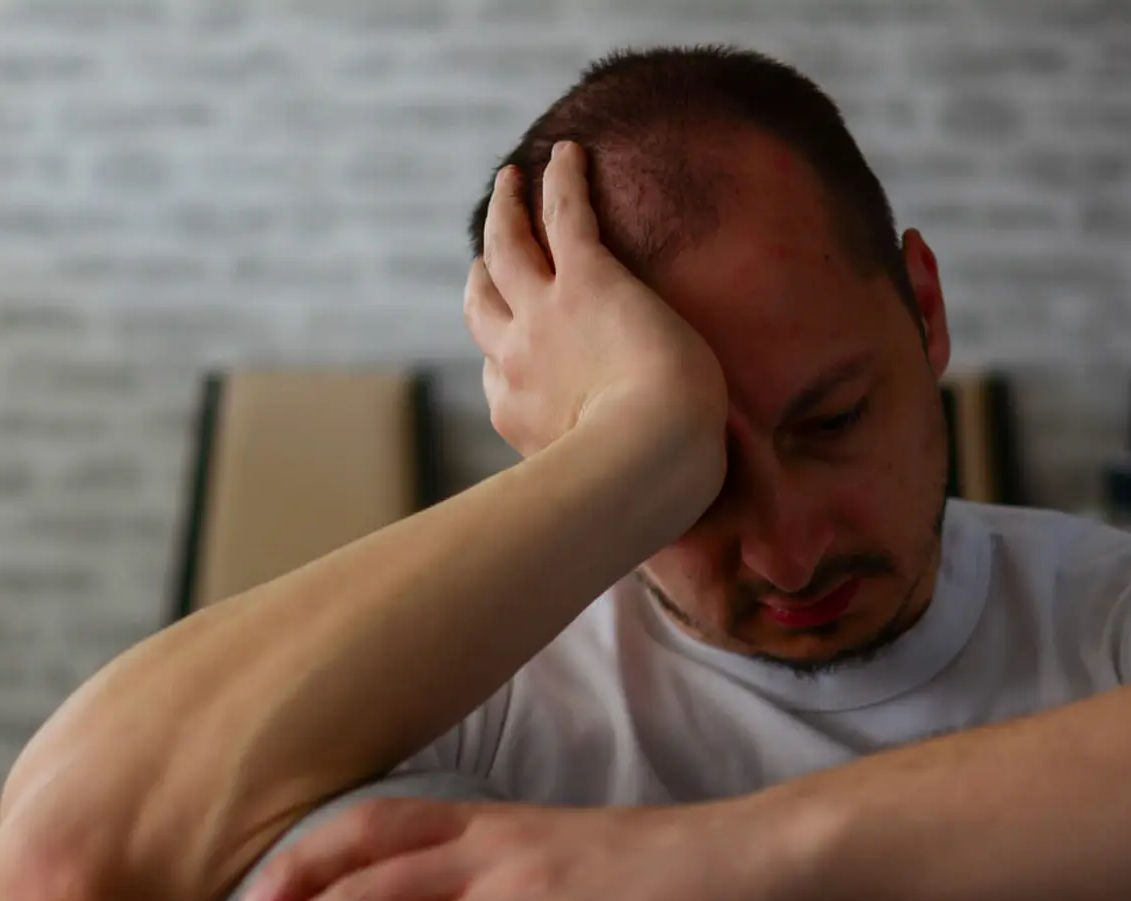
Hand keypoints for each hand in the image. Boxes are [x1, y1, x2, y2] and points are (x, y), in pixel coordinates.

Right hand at [467, 140, 728, 469]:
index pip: (497, 374)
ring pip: (508, 248)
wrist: (649, 462)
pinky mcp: (588, 280)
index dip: (500, 349)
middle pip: (482, 305)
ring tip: (510, 180)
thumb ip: (601, 491)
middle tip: (485, 252)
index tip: (509, 339)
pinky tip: (566, 152)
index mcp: (519, 416)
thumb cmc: (645, 491)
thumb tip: (639, 518)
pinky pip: (564, 215)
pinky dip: (561, 180)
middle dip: (481, 273)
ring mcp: (544, 316)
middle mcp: (517, 360)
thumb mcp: (605, 497)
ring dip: (505, 210)